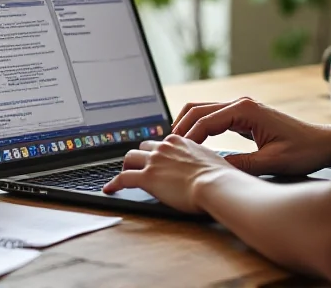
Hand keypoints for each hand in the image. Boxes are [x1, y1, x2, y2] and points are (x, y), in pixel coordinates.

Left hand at [102, 136, 231, 213]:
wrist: (216, 185)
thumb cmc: (220, 177)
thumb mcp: (211, 160)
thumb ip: (201, 158)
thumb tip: (204, 165)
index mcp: (178, 142)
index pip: (160, 143)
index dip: (155, 152)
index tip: (154, 159)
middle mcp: (163, 148)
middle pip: (142, 147)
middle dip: (138, 156)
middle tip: (137, 167)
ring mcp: (153, 162)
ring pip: (129, 158)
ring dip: (126, 166)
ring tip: (123, 176)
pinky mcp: (146, 177)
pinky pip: (123, 178)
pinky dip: (114, 183)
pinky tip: (109, 189)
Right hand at [171, 97, 330, 176]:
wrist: (323, 143)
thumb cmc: (303, 151)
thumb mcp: (272, 162)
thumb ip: (242, 164)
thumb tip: (214, 168)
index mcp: (246, 110)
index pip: (206, 120)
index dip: (189, 137)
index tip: (178, 153)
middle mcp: (241, 104)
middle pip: (198, 108)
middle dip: (181, 126)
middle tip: (168, 146)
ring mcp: (242, 107)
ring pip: (203, 109)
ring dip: (188, 124)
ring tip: (176, 144)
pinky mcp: (244, 115)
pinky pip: (213, 116)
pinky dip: (199, 126)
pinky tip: (194, 142)